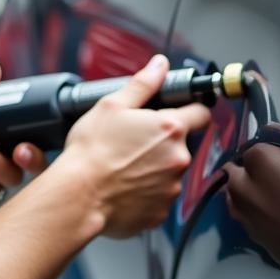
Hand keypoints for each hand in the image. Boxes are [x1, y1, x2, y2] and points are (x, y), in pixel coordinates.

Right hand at [61, 55, 211, 238]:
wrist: (77, 196)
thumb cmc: (91, 152)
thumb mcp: (112, 106)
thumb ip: (142, 84)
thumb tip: (159, 65)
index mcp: (171, 129)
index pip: (202, 113)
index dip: (190, 110)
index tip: (179, 113)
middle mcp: (178, 159)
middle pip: (183, 145)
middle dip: (164, 143)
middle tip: (135, 142)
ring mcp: (171, 188)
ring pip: (170, 172)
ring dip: (155, 168)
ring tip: (125, 167)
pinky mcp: (160, 213)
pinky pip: (159, 198)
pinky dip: (146, 193)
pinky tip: (124, 187)